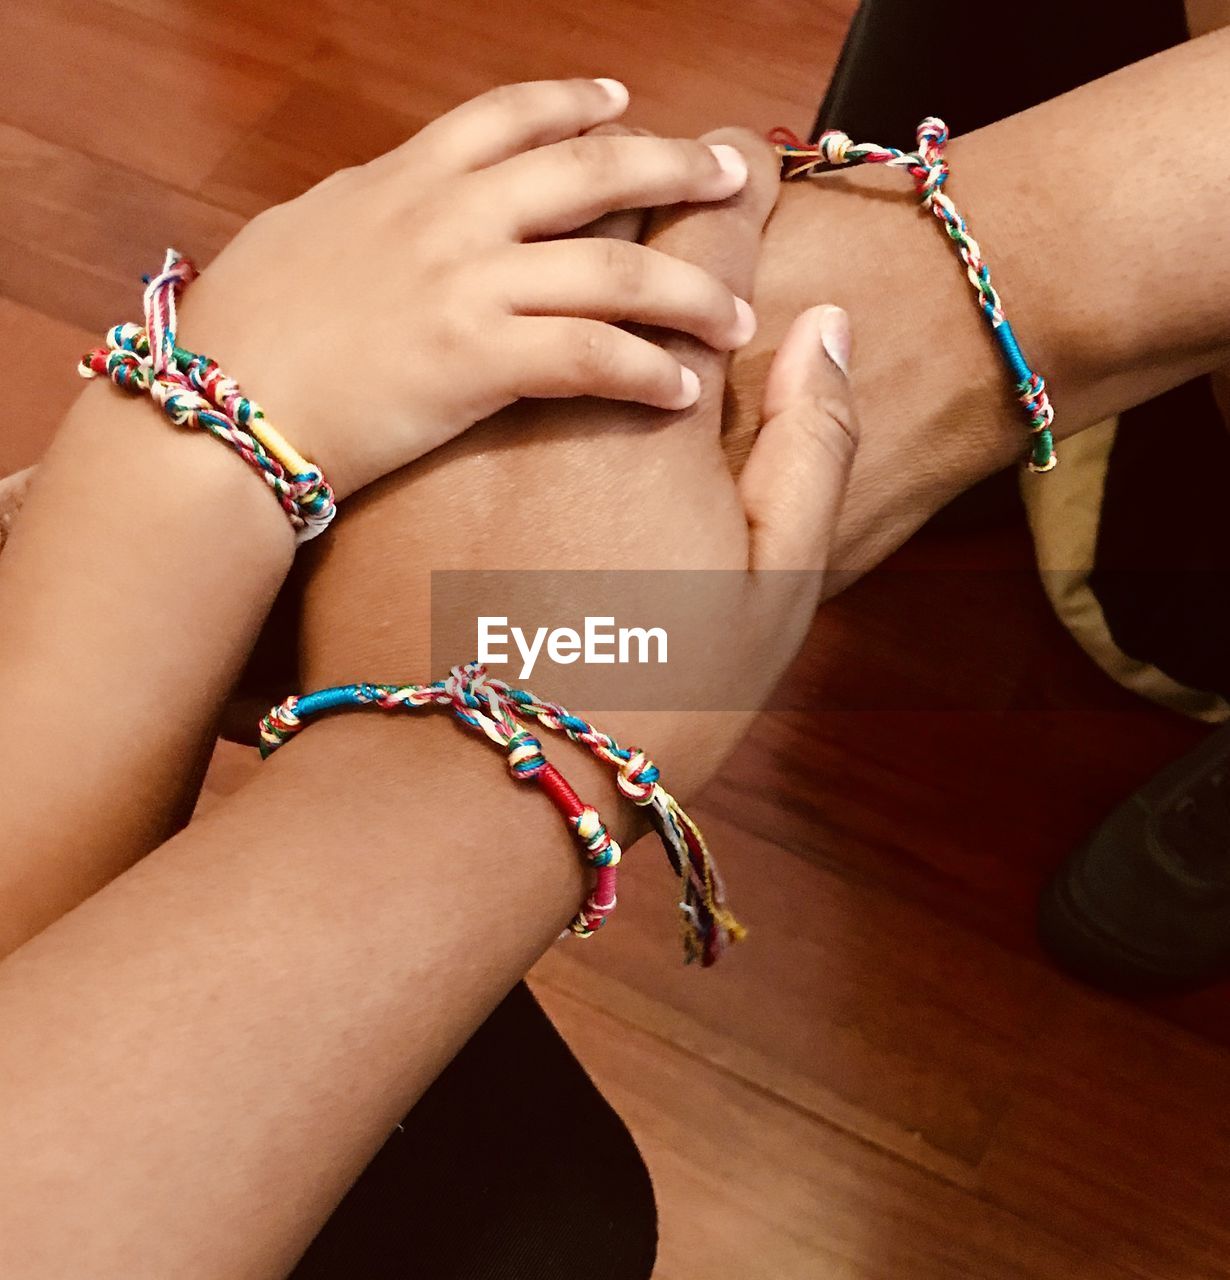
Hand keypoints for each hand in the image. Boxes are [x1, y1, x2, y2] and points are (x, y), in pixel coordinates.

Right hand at [173, 79, 755, 498]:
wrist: (218, 407)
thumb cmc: (243, 332)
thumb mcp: (301, 235)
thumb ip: (363, 210)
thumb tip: (385, 198)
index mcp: (404, 180)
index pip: (510, 115)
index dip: (579, 104)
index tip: (627, 103)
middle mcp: (448, 217)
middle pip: (591, 173)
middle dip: (674, 170)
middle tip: (729, 180)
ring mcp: (467, 284)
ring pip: (614, 271)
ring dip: (690, 293)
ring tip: (736, 318)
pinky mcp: (476, 360)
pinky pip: (590, 356)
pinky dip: (646, 370)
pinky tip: (682, 389)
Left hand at [295, 128, 857, 800]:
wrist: (471, 785)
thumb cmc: (646, 699)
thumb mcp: (775, 592)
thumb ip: (813, 444)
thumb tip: (823, 326)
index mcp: (657, 405)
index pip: (706, 240)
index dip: (735, 188)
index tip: (744, 170)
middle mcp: (547, 383)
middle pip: (597, 236)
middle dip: (644, 199)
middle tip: (668, 190)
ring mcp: (456, 418)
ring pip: (510, 287)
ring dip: (553, 260)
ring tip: (580, 262)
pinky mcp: (391, 461)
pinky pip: (446, 365)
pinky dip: (478, 341)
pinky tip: (490, 367)